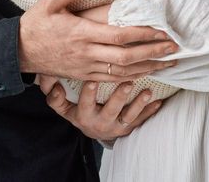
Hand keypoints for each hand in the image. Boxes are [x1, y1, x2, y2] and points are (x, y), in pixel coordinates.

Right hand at [18, 0, 178, 80]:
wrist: (17, 51)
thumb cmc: (34, 23)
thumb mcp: (50, 0)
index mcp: (81, 33)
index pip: (119, 36)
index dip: (143, 34)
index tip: (163, 30)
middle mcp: (86, 53)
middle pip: (126, 57)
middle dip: (154, 52)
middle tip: (176, 48)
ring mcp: (85, 68)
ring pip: (122, 72)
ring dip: (148, 68)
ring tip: (169, 63)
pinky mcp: (83, 77)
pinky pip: (111, 80)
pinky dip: (132, 78)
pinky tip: (146, 74)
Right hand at [44, 80, 162, 140]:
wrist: (93, 130)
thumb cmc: (78, 111)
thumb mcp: (64, 106)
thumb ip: (54, 95)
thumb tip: (49, 83)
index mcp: (84, 114)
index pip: (85, 103)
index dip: (89, 93)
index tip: (93, 79)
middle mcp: (101, 122)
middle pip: (110, 110)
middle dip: (119, 97)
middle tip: (127, 82)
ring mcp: (117, 125)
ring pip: (129, 116)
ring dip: (139, 104)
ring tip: (147, 91)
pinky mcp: (129, 127)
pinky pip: (142, 120)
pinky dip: (150, 111)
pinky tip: (159, 101)